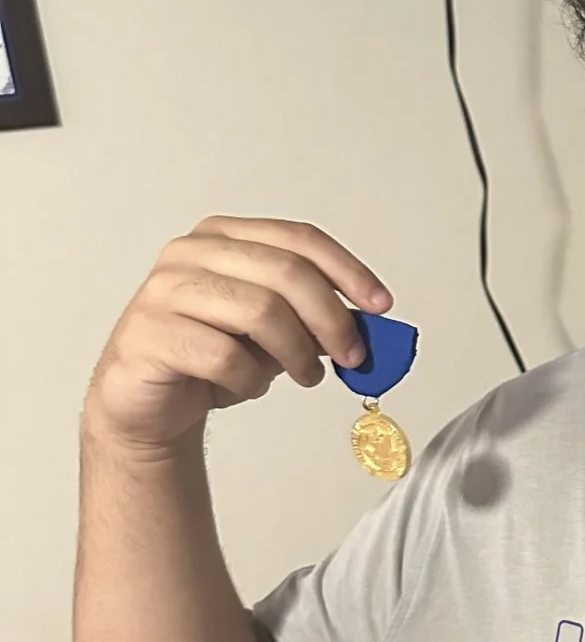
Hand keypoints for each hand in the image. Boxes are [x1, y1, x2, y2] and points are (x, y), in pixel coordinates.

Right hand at [86, 217, 391, 455]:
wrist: (148, 404)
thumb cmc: (209, 359)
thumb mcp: (275, 332)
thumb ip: (313, 317)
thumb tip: (367, 321)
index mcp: (223, 236)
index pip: (298, 238)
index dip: (347, 270)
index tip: (380, 305)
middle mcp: (190, 254)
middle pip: (285, 272)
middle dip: (331, 318)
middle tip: (353, 355)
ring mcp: (164, 291)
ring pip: (260, 312)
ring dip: (297, 353)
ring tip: (306, 375)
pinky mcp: (150, 334)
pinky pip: (224, 356)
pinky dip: (250, 379)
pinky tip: (247, 385)